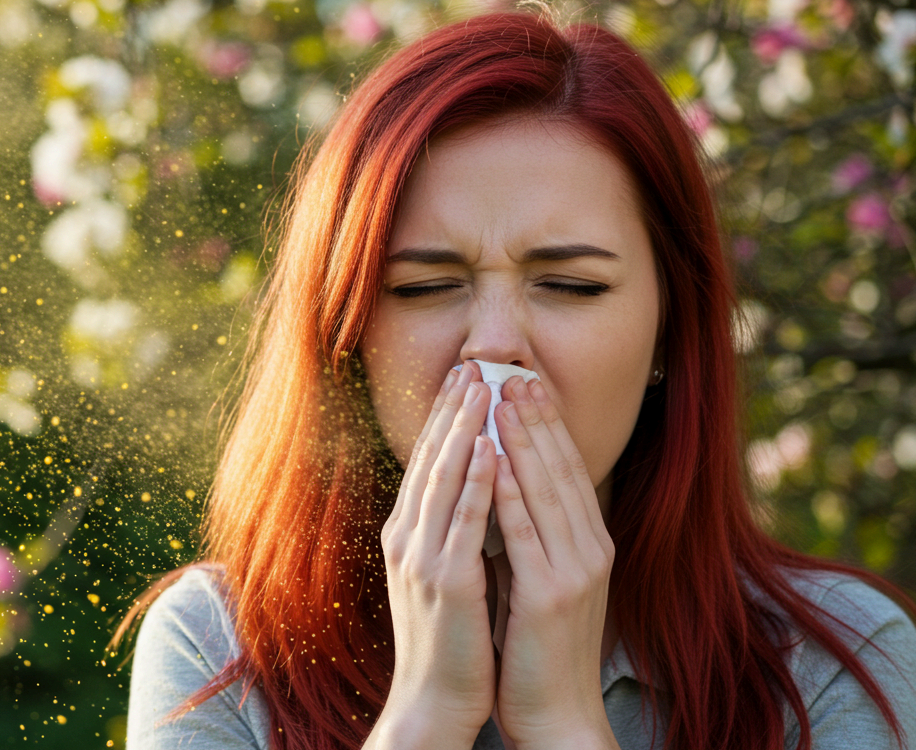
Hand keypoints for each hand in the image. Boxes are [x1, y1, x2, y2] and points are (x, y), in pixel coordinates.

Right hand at [377, 362, 497, 741]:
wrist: (434, 701)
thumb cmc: (449, 643)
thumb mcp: (442, 577)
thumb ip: (450, 533)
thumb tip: (474, 491)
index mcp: (405, 535)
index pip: (426, 463)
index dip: (444, 418)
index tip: (462, 379)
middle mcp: (405, 538)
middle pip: (429, 459)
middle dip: (452, 409)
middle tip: (472, 365)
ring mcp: (421, 558)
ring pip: (443, 478)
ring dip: (463, 429)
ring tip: (482, 389)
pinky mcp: (445, 580)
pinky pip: (462, 519)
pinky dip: (475, 479)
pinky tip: (489, 447)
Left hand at [490, 376, 618, 748]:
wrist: (554, 713)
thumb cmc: (536, 647)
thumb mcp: (539, 579)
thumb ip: (530, 536)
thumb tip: (503, 485)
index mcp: (588, 545)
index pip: (567, 471)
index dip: (547, 424)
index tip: (525, 383)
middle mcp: (590, 551)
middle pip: (562, 470)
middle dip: (537, 418)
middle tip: (516, 373)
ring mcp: (575, 573)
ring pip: (546, 492)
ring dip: (524, 442)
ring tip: (504, 400)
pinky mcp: (551, 597)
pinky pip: (527, 535)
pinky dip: (511, 496)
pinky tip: (495, 464)